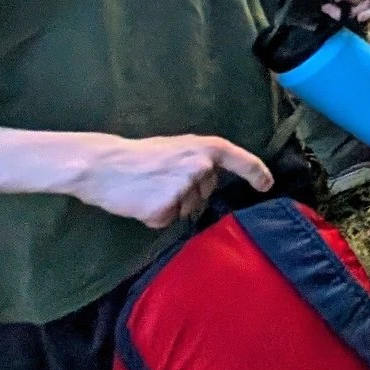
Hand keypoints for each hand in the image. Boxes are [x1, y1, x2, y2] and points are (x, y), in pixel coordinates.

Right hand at [71, 133, 271, 227]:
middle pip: (205, 193)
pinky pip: (166, 221)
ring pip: (186, 209)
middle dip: (187, 193)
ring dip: (169, 206)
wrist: (102, 165)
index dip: (257, 173)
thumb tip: (209, 180)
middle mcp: (202, 166)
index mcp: (206, 148)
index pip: (241, 161)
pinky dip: (154, 217)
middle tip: (158, 181)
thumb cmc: (138, 156)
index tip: (267, 184)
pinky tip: (140, 203)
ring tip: (147, 189)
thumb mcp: (176, 148)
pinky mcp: (167, 208)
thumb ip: (198, 161)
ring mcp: (186, 188)